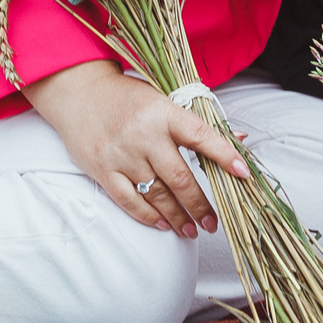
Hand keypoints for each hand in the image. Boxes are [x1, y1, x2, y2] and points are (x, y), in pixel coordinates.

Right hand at [23, 58, 247, 236]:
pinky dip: (147, 216)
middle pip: (180, 178)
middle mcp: (144, 135)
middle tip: (212, 224)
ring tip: (192, 230)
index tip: (243, 173)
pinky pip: (128, 200)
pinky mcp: (102, 169)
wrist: (80, 92)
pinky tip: (163, 224)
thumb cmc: (129, 97)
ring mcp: (122, 154)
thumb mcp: (165, 100)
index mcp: (165, 113)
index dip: (224, 154)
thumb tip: (241, 140)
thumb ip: (198, 124)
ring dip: (177, 216)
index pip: (201, 136)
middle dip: (200, 205)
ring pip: (156, 194)